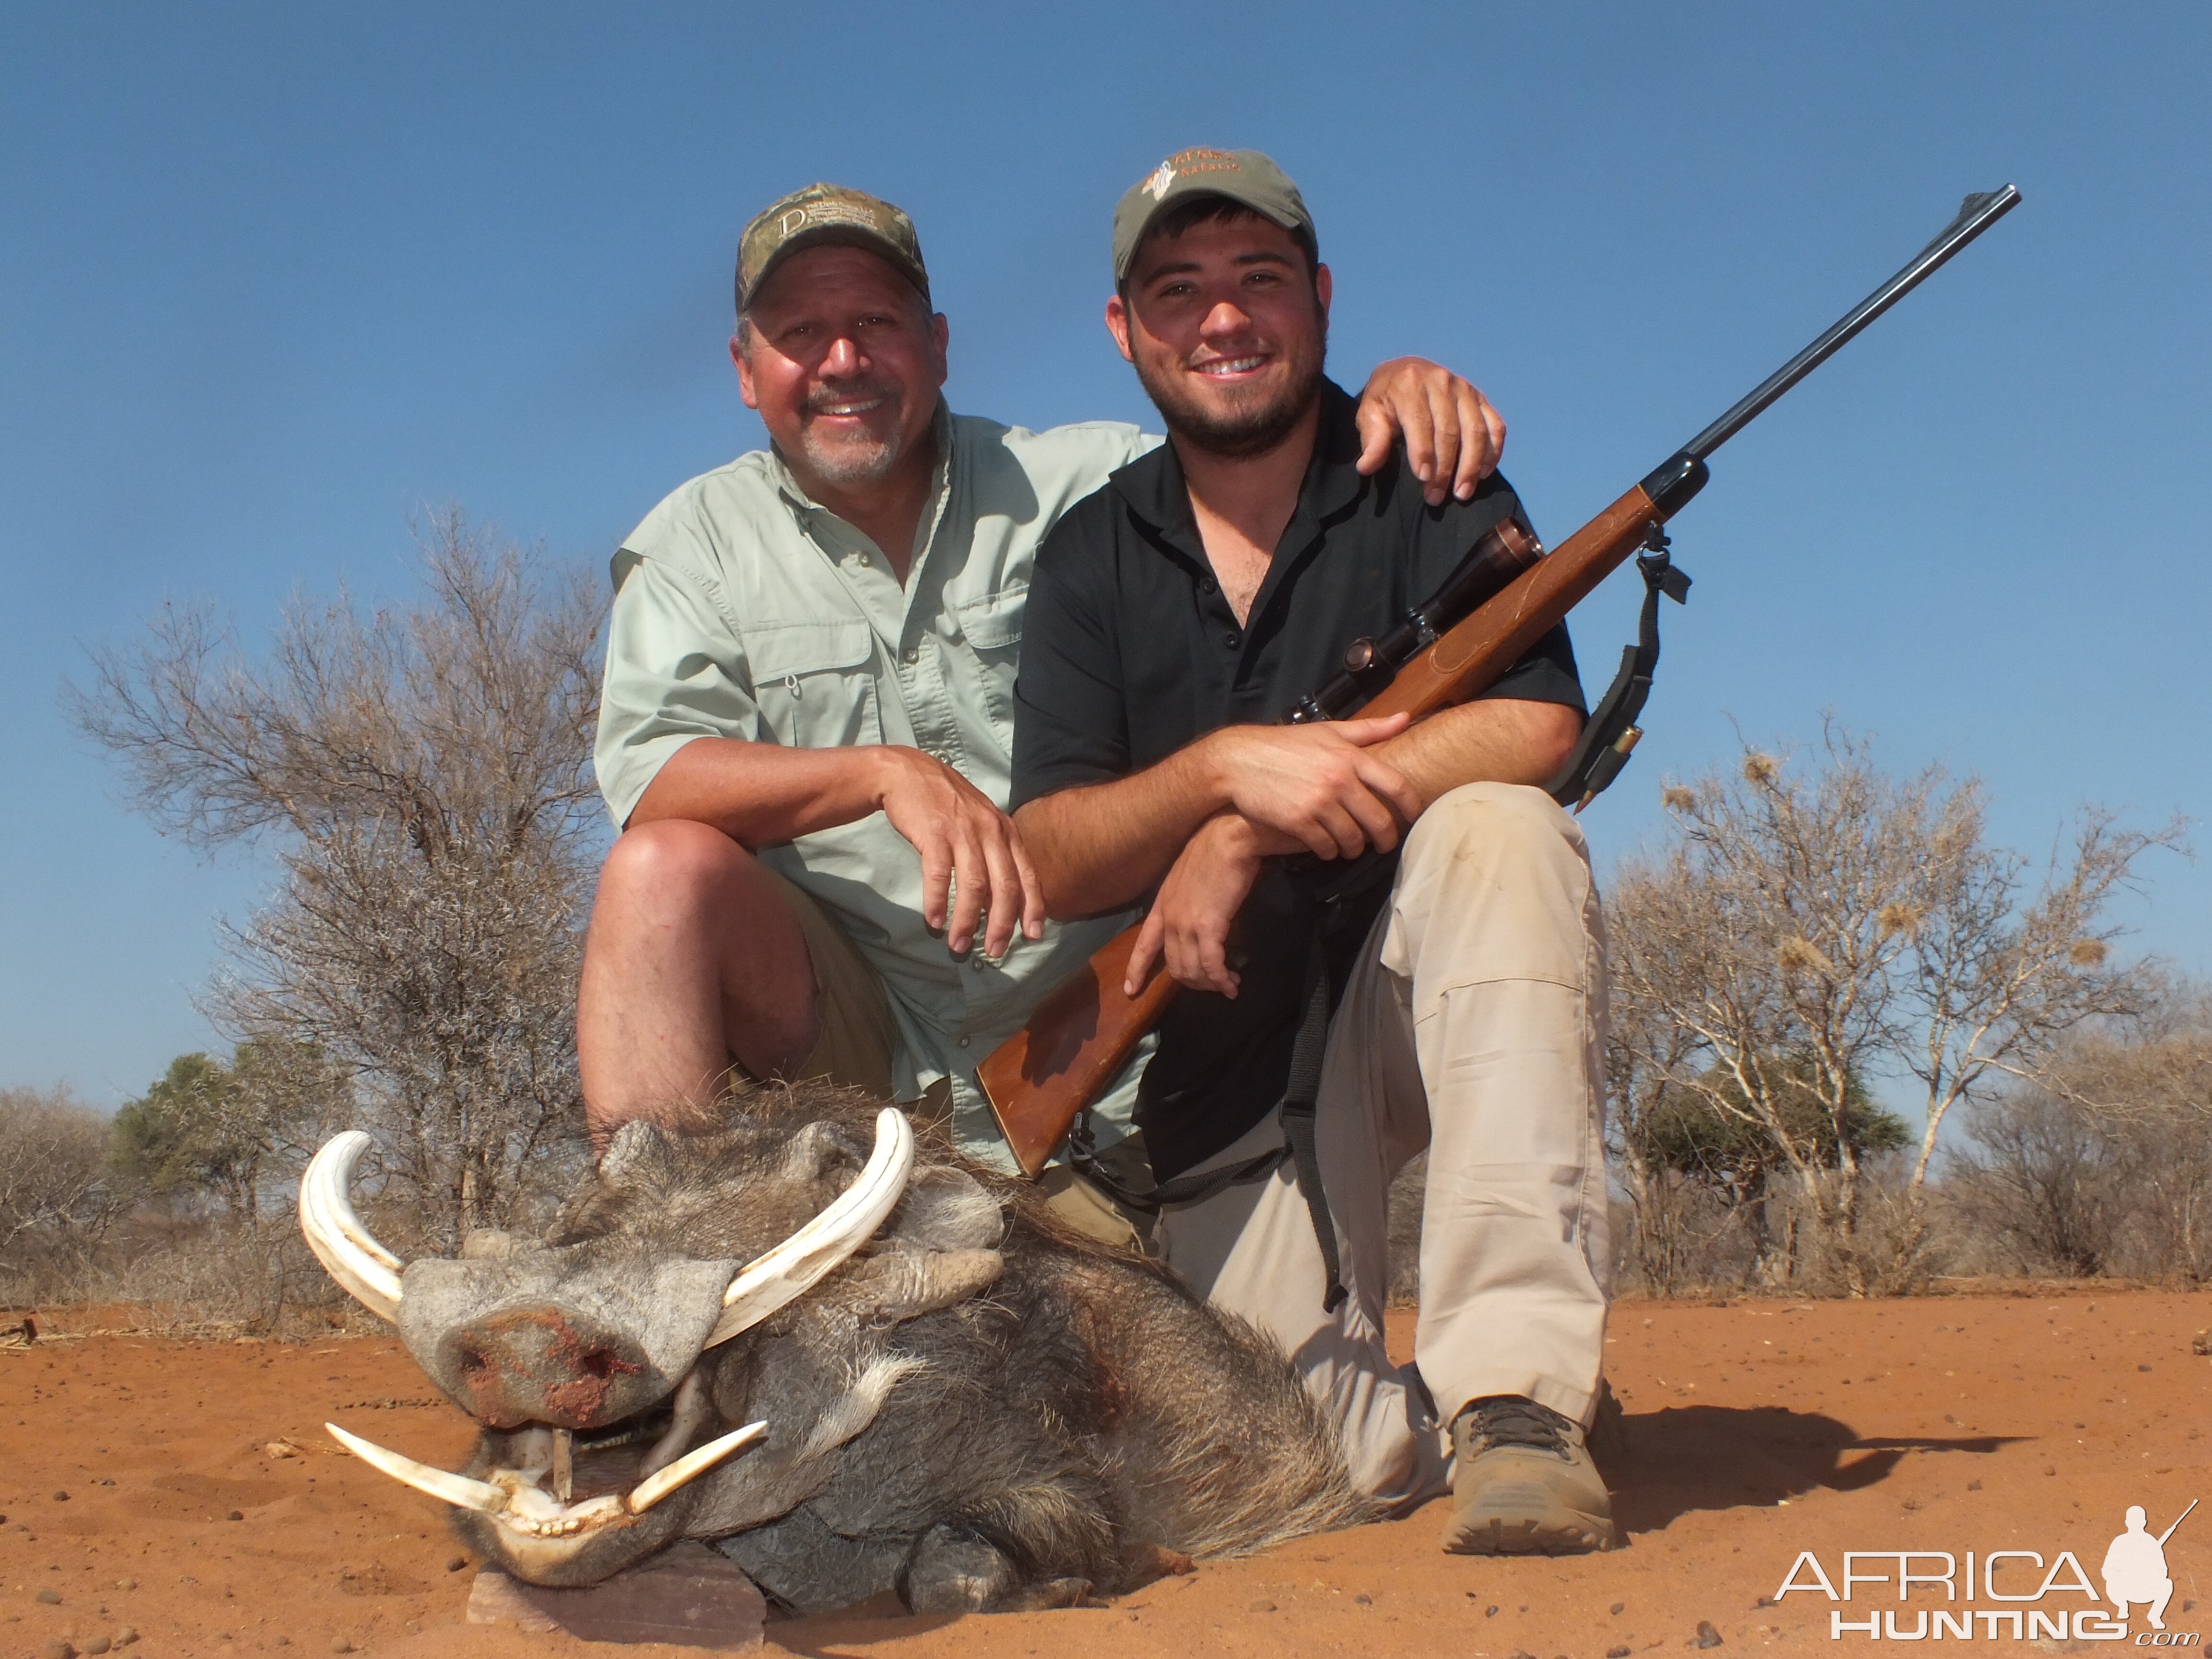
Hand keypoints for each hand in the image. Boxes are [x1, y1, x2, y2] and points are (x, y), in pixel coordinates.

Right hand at [872, 747, 1044, 957]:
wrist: (908, 773)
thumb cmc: (945, 803)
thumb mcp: (980, 822)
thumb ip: (993, 855)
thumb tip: (996, 901)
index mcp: (1005, 831)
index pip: (1027, 875)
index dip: (1032, 908)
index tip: (1033, 936)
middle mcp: (990, 831)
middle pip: (1004, 886)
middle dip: (1001, 924)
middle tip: (995, 951)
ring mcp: (962, 831)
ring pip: (973, 886)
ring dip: (967, 920)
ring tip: (959, 945)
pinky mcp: (934, 833)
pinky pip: (939, 875)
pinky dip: (937, 901)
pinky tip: (934, 921)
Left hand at [1125, 815, 1267, 997]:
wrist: (1229, 836)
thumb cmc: (1216, 850)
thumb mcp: (1190, 877)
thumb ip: (1189, 899)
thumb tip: (1203, 916)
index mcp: (1162, 904)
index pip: (1144, 943)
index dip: (1137, 969)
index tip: (1131, 990)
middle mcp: (1170, 917)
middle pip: (1173, 965)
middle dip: (1193, 981)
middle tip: (1213, 984)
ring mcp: (1186, 923)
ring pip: (1191, 970)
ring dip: (1210, 983)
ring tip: (1227, 985)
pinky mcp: (1209, 927)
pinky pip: (1212, 965)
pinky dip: (1222, 979)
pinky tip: (1232, 985)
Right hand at [1201, 714, 1421, 859]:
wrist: (1239, 760)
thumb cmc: (1285, 743)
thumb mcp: (1328, 730)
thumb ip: (1369, 728)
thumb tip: (1406, 718)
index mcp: (1350, 757)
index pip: (1396, 786)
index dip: (1412, 806)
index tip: (1413, 817)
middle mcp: (1339, 780)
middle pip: (1378, 821)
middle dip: (1386, 839)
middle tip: (1384, 844)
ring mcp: (1319, 803)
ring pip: (1353, 839)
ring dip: (1355, 848)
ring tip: (1351, 846)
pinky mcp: (1299, 822)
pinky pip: (1326, 847)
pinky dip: (1330, 851)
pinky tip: (1327, 847)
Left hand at [1354, 357, 1506, 506]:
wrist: (1405, 371)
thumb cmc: (1386, 399)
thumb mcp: (1370, 413)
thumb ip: (1372, 439)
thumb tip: (1366, 467)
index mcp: (1411, 383)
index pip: (1420, 422)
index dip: (1423, 453)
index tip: (1424, 480)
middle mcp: (1442, 381)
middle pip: (1450, 431)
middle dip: (1445, 468)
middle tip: (1435, 497)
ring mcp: (1465, 389)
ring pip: (1476, 431)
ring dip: (1471, 465)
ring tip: (1462, 493)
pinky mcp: (1481, 398)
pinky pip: (1495, 425)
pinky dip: (1493, 451)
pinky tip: (1483, 474)